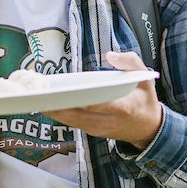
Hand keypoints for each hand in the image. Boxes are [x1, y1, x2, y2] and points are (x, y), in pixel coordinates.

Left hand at [44, 51, 162, 148]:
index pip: (100, 104)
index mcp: (124, 107)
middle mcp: (109, 121)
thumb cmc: (145, 100)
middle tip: (41, 93)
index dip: (82, 99)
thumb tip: (110, 55)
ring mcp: (100, 129)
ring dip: (55, 111)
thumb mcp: (145, 77)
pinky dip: (60, 116)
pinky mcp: (94, 132)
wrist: (149, 129)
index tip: (65, 92)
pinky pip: (74, 124)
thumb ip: (131, 62)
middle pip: (80, 114)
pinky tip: (47, 106)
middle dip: (60, 105)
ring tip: (37, 99)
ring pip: (73, 121)